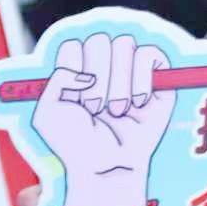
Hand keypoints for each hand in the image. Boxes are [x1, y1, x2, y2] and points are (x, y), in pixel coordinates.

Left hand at [32, 34, 176, 205]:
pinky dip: (141, 79)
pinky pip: (149, 54)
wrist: (107, 165)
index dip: (72, 69)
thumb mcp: (47, 112)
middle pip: (98, 40)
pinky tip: (138, 103)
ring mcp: (131, 68)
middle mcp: (103, 63)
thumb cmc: (76, 143)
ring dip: (118, 84)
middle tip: (95, 108)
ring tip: (116, 110)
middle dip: (96, 79)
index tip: (73, 98)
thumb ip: (57, 78)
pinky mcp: (159, 75)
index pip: (73, 44)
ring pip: (124, 45)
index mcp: (76, 67)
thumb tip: (88, 74)